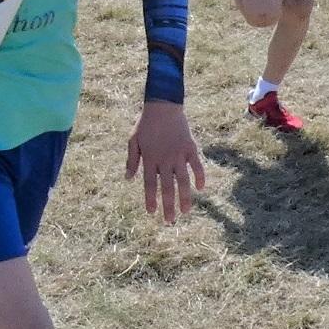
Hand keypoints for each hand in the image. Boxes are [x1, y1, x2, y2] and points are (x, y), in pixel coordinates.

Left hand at [125, 101, 205, 223]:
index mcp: (149, 158)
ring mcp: (179, 155)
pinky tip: (200, 189)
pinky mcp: (191, 148)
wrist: (163, 106)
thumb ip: (132, 160)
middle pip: (167, 187)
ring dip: (185, 197)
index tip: (151, 212)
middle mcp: (164, 159)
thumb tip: (128, 178)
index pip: (149, 183)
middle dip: (168, 206)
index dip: (150, 198)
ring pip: (183, 181)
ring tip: (185, 212)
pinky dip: (200, 177)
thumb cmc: (145, 124)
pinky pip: (197, 166)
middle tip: (169, 221)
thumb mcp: (133, 140)